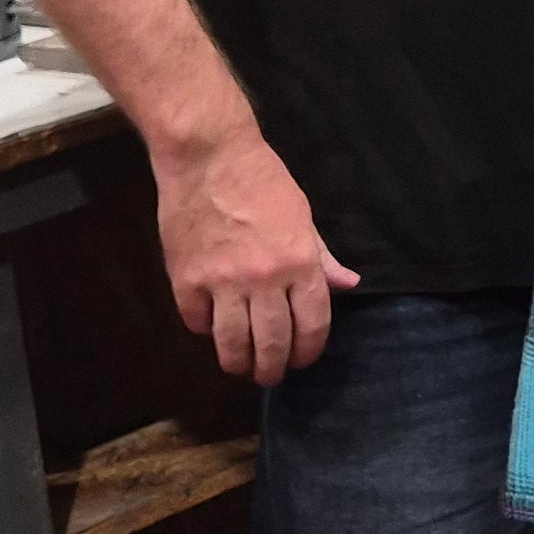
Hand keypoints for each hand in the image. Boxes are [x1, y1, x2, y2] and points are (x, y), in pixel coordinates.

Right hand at [153, 120, 359, 382]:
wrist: (208, 157)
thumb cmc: (263, 181)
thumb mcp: (303, 216)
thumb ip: (323, 257)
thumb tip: (348, 285)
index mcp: (300, 263)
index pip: (312, 324)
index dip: (309, 350)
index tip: (303, 360)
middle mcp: (264, 279)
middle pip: (272, 342)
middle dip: (274, 368)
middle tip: (271, 375)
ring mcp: (222, 282)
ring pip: (232, 343)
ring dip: (238, 363)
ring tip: (242, 367)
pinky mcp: (185, 280)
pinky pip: (196, 322)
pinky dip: (204, 330)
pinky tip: (211, 328)